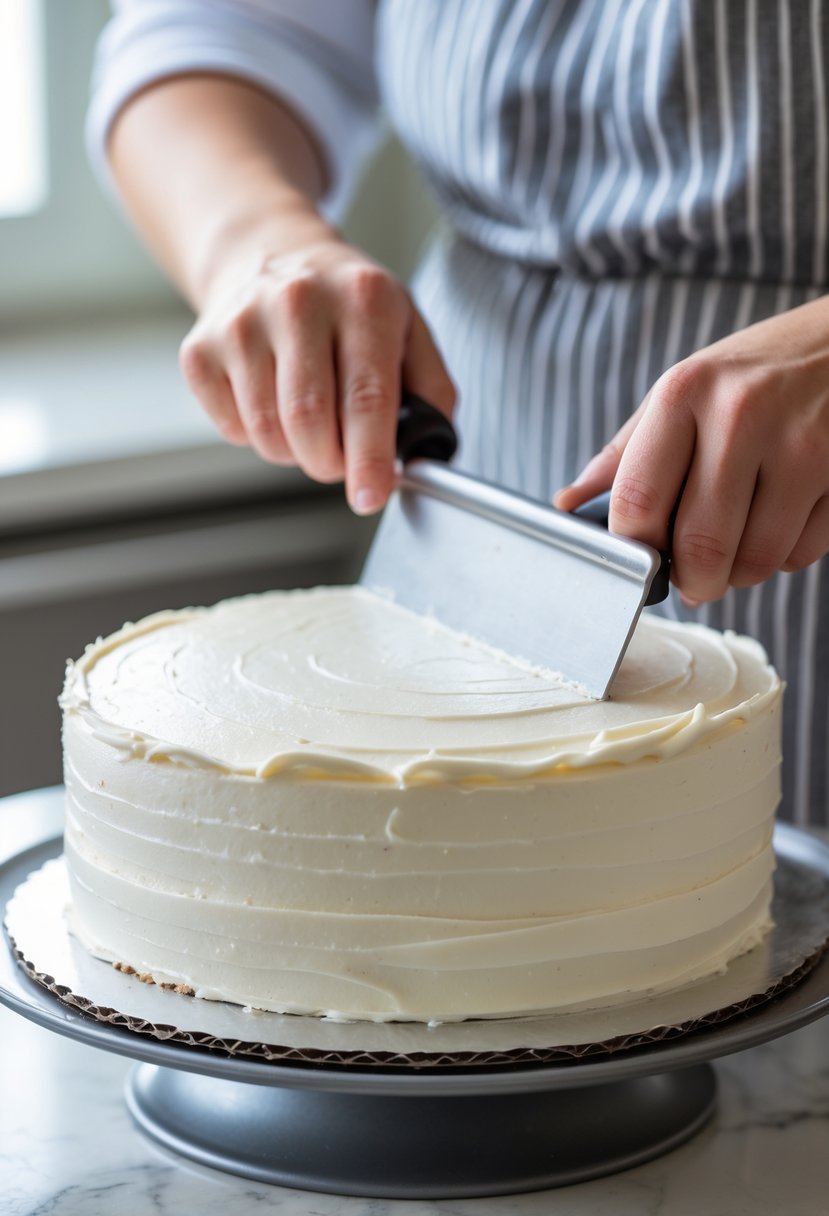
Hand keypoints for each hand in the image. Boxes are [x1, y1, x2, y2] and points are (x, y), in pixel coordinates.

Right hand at [180, 237, 455, 513]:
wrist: (271, 255)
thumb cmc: (348, 306)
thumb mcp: (409, 330)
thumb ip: (432, 393)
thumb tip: (426, 455)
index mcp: (363, 300)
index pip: (366, 397)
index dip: (369, 459)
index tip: (370, 496)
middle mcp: (298, 301)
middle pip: (309, 421)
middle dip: (330, 462)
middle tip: (342, 458)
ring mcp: (242, 323)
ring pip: (268, 432)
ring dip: (294, 452)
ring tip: (309, 423)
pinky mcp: (201, 348)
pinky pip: (232, 428)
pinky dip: (257, 437)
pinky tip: (271, 402)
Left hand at [554, 297, 828, 602]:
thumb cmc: (757, 370)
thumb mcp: (685, 390)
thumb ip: (627, 452)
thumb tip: (568, 503)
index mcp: (684, 393)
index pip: (638, 502)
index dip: (635, 551)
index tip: (643, 561)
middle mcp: (740, 416)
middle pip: (698, 546)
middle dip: (692, 581)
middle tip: (693, 577)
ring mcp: (801, 445)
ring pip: (755, 562)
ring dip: (738, 573)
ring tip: (736, 544)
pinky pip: (801, 554)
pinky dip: (784, 556)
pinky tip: (780, 522)